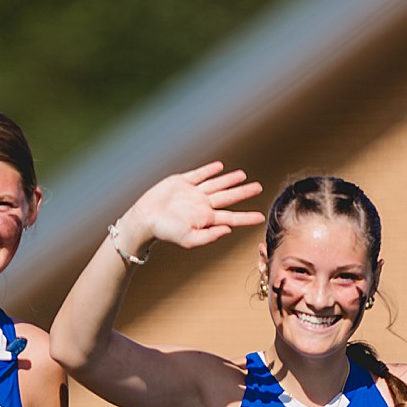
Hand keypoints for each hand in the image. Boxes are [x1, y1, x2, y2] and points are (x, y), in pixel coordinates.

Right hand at [122, 163, 262, 253]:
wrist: (145, 218)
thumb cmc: (165, 232)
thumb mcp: (189, 239)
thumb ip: (209, 236)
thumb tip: (228, 230)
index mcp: (206, 219)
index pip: (231, 217)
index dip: (246, 217)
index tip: (260, 217)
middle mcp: (202, 205)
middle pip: (228, 197)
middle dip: (244, 193)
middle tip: (259, 187)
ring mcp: (193, 193)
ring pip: (216, 184)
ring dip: (230, 179)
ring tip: (243, 175)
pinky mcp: (182, 182)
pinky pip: (199, 175)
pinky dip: (210, 170)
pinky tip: (219, 167)